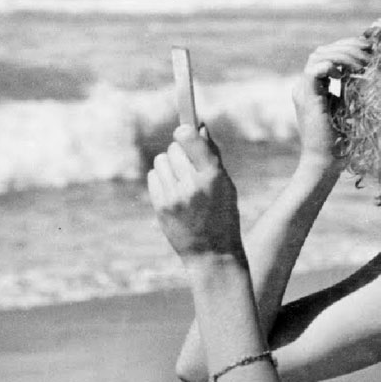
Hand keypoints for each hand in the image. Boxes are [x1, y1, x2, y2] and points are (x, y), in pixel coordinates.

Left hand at [147, 125, 244, 260]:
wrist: (212, 254)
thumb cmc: (223, 216)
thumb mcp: (226, 186)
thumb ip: (211, 156)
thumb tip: (199, 126)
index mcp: (213, 176)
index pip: (189, 138)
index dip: (185, 131)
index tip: (183, 131)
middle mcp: (192, 185)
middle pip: (174, 148)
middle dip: (180, 152)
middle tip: (188, 165)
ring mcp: (174, 197)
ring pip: (161, 161)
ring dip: (169, 166)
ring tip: (181, 182)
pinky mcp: (161, 207)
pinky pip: (153, 176)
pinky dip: (161, 180)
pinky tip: (173, 192)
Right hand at [292, 35, 371, 167]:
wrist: (326, 162)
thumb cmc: (340, 141)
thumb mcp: (349, 107)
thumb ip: (351, 88)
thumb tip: (367, 70)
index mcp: (315, 87)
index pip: (327, 55)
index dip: (347, 48)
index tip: (369, 51)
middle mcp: (306, 86)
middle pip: (323, 51)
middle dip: (348, 46)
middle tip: (368, 52)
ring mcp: (303, 90)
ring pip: (318, 56)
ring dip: (344, 55)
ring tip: (362, 64)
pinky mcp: (306, 97)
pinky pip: (314, 70)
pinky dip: (332, 65)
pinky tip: (346, 73)